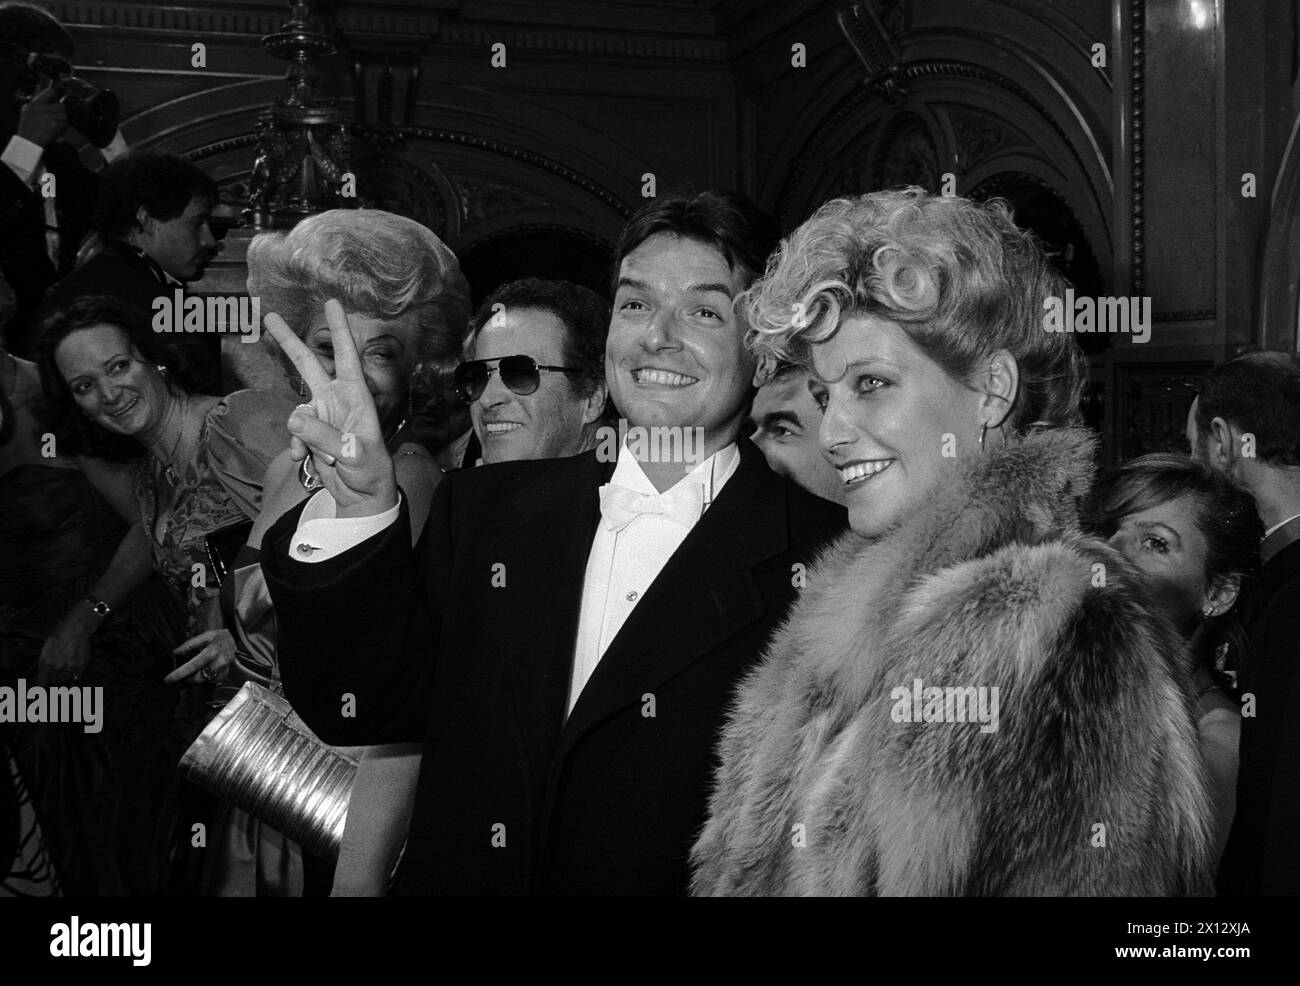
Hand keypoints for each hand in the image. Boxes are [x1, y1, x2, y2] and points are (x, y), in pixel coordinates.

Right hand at [15, 86, 67, 147]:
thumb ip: (35, 101)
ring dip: (63, 122)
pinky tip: (56, 131)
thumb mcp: (26, 111)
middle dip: (61, 112)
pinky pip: (65, 124)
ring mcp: (49, 117)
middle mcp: (43, 109)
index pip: (50, 92)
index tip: (57, 99)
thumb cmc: (27, 128)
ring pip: (65, 116)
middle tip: (57, 118)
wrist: (28, 142)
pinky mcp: (55, 125)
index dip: (56, 95)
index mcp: (35, 104)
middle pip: (62, 106)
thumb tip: (40, 89)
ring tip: (56, 125)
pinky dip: (63, 129)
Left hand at [36, 606, 94, 685]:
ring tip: (67, 667)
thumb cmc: (60, 633)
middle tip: (58, 671)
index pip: (41, 684)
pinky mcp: (81, 667)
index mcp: (44, 663)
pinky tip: (74, 669)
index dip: (41, 689)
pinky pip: (76, 678)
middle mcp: (56, 668)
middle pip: (54, 681)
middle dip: (54, 678)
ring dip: (65, 677)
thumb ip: (46, 662)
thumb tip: (47, 674)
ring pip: (65, 680)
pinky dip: (74, 676)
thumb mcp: (47, 647)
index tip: (43, 690)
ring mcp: (69, 668)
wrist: (77, 626)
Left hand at [166, 628, 236, 685]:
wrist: (233, 638)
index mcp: (212, 652)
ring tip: (190, 674)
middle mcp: (219, 662)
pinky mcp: (225, 674)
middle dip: (187, 679)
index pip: (193, 666)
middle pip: (199, 678)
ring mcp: (223, 669)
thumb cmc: (217, 637)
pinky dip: (204, 680)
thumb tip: (175, 653)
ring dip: (195, 679)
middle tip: (180, 676)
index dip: (179, 673)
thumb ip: (189, 644)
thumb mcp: (204, 636)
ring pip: (205, 682)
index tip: (168, 679)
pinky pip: (212, 682)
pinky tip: (202, 673)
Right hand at [263, 299, 397, 517]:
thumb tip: (295, 419)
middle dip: (290, 341)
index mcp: (356, 397)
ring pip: (297, 408)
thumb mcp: (353, 456)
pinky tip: (304, 462)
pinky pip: (293, 433)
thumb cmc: (370, 472)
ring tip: (320, 457)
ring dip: (300, 432)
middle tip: (269, 315)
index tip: (332, 302)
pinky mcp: (310, 434)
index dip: (339, 330)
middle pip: (310, 365)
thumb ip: (324, 437)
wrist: (362, 496)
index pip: (347, 356)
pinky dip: (296, 447)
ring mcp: (322, 416)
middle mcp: (337, 400)